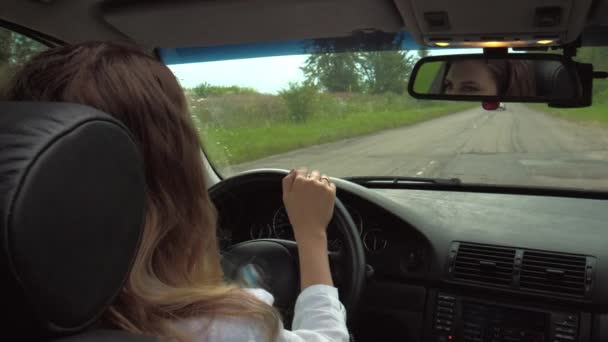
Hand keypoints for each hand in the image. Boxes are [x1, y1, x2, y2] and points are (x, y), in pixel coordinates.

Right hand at [282, 167, 335, 287]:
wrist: (310, 228)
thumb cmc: (296, 214)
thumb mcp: (286, 197)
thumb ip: (288, 181)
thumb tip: (294, 170)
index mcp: (300, 181)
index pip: (302, 170)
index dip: (302, 178)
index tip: (302, 186)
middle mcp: (312, 181)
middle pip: (314, 174)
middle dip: (312, 180)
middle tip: (309, 194)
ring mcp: (323, 186)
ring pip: (323, 178)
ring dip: (320, 183)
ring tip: (317, 196)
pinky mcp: (332, 192)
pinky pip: (331, 184)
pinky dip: (328, 188)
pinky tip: (323, 197)